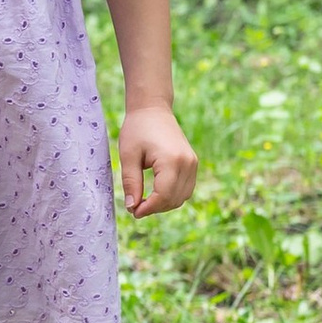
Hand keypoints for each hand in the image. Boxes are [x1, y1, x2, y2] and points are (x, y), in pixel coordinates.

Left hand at [118, 102, 197, 216]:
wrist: (153, 110)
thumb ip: (131, 182)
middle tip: (134, 207)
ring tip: (143, 200)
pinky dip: (172, 196)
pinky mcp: (193, 163)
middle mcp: (188, 163)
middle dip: (155, 208)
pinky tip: (155, 194)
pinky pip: (185, 189)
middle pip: (174, 199)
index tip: (132, 212)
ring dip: (164, 204)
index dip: (148, 208)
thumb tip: (131, 207)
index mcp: (172, 160)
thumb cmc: (137, 129)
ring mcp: (193, 163)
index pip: (163, 196)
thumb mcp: (128, 156)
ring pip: (182, 197)